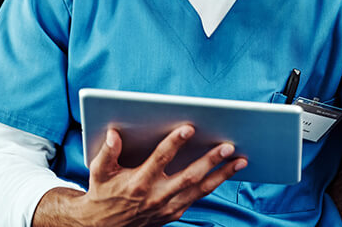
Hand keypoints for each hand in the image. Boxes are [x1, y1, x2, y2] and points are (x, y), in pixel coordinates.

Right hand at [75, 125, 245, 226]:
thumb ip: (107, 152)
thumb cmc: (103, 194)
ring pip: (201, 190)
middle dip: (210, 160)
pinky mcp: (175, 213)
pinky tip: (228, 171)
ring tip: (241, 160)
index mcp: (139, 182)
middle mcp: (156, 196)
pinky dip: (215, 184)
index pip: (160, 159)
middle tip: (228, 146)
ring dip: (223, 175)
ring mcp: (168, 207)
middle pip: (189, 176)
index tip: (189, 128)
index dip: (174, 143)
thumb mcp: (99, 173)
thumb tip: (114, 134)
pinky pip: (199, 197)